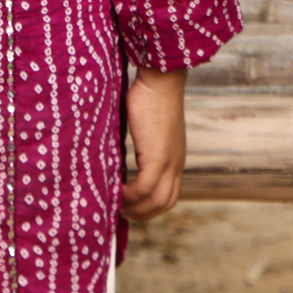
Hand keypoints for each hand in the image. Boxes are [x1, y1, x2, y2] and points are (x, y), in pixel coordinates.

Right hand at [121, 67, 186, 220]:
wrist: (161, 79)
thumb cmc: (149, 95)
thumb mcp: (145, 127)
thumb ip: (138, 145)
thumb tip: (117, 156)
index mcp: (175, 157)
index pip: (169, 194)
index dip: (150, 205)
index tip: (130, 205)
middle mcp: (176, 163)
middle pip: (166, 203)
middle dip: (143, 214)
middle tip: (121, 212)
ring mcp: (170, 161)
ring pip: (158, 201)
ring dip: (136, 209)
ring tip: (117, 206)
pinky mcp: (159, 156)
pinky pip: (145, 188)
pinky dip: (131, 196)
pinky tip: (116, 193)